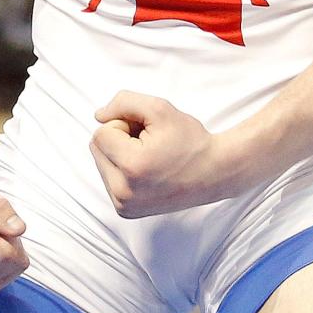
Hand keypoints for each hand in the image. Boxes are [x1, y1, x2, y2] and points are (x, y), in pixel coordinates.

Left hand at [90, 92, 226, 218]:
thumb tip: (98, 116)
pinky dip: (124, 170)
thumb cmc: (190, 140)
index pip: (101, 133)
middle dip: (120, 138)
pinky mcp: (126, 211)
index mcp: (132, 168)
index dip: (124, 124)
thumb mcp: (159, 108)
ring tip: (150, 157)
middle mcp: (124, 193)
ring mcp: (124, 205)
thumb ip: (123, 102)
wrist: (215, 173)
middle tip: (150, 143)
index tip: (149, 133)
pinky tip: (147, 171)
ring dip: (121, 153)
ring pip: (102, 163)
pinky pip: (110, 179)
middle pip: (97, 149)